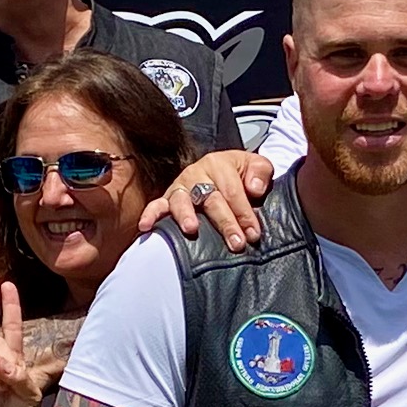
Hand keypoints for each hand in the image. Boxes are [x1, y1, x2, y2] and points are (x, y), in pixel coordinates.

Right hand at [157, 149, 278, 253]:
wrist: (221, 170)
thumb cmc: (240, 174)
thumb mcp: (255, 165)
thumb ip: (260, 172)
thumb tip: (254, 188)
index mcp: (219, 163)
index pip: (232, 190)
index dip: (244, 212)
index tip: (253, 233)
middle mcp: (197, 174)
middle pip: (211, 199)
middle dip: (225, 222)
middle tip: (236, 243)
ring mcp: (180, 187)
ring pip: (183, 201)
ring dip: (187, 216)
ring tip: (192, 230)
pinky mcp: (167, 198)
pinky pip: (156, 205)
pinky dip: (150, 215)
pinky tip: (146, 226)